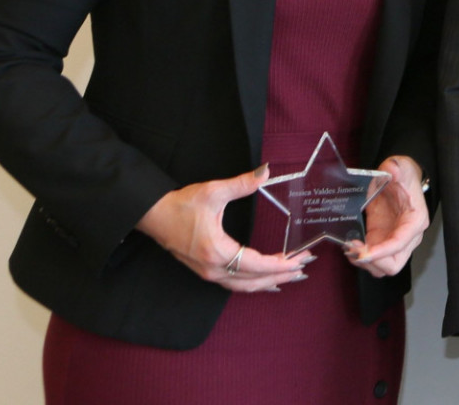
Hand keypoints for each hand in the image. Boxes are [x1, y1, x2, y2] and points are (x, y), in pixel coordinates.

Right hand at [135, 164, 313, 291]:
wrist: (153, 216)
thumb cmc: (181, 205)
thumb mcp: (212, 191)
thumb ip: (242, 184)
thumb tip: (266, 172)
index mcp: (217, 251)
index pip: (256, 264)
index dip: (280, 264)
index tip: (300, 259)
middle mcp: (213, 268)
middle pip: (254, 280)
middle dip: (282, 274)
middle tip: (305, 265)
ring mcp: (208, 273)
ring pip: (245, 286)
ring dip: (270, 281)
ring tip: (293, 275)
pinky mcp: (206, 272)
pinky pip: (235, 284)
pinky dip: (255, 284)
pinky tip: (268, 282)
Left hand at [346, 155, 427, 276]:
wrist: (400, 178)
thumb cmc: (403, 176)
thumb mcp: (401, 167)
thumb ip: (397, 168)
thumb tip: (392, 169)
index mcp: (415, 221)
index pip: (400, 244)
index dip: (382, 252)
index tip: (364, 253)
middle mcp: (407, 237)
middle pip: (393, 265)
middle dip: (372, 262)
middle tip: (354, 250)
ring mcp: (393, 241)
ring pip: (381, 267)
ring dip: (364, 262)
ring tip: (350, 247)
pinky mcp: (381, 240)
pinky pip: (372, 259)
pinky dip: (360, 257)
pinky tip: (350, 245)